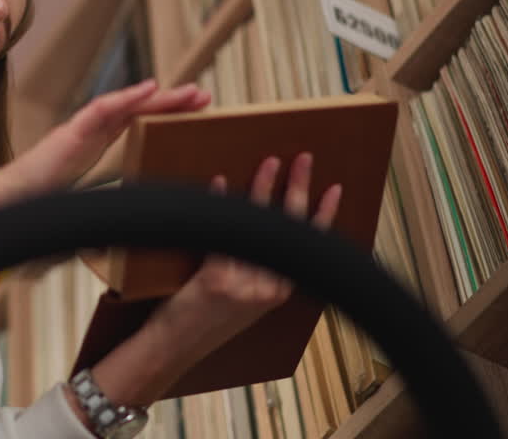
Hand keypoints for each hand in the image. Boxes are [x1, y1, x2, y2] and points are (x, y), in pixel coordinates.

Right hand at [0, 80, 210, 210]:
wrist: (3, 212)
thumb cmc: (33, 214)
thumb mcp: (78, 213)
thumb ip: (100, 216)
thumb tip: (121, 238)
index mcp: (89, 151)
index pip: (133, 128)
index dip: (161, 118)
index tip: (192, 115)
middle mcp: (86, 137)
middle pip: (135, 113)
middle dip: (170, 104)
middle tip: (204, 97)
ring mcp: (77, 132)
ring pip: (125, 107)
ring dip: (159, 98)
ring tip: (190, 92)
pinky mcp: (67, 134)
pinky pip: (101, 110)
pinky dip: (127, 98)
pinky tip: (150, 90)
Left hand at [162, 152, 340, 356]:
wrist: (173, 349)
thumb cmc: (202, 323)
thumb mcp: (243, 301)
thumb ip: (257, 271)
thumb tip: (260, 227)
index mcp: (277, 290)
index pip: (310, 245)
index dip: (324, 215)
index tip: (334, 189)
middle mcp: (268, 287)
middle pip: (291, 227)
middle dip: (299, 188)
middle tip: (303, 158)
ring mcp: (243, 284)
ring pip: (260, 225)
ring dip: (263, 188)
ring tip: (269, 162)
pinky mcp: (216, 280)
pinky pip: (223, 233)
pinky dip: (222, 203)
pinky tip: (222, 182)